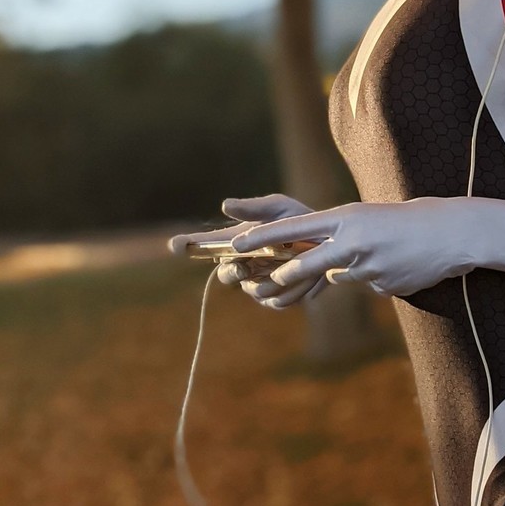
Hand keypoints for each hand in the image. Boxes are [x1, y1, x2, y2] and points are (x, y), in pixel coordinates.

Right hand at [169, 194, 328, 308]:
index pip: (204, 245)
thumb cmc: (300, 219)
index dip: (186, 245)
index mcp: (238, 241)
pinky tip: (308, 276)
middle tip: (244, 264)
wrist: (330, 240)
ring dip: (277, 278)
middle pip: (226, 275)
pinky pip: (277, 301)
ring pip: (255, 290)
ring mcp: (259, 284)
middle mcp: (243, 265)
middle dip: (233, 271)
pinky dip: (293, 289)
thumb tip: (224, 204)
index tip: (174, 245)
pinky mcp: (279, 298)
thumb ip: (254, 208)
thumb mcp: (280, 208)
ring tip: (298, 263)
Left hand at [229, 197, 477, 299]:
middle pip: (308, 262)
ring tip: (380, 254)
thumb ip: (342, 239)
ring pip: (341, 276)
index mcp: (347, 217)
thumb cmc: (407, 220)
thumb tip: (326, 270)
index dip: (264, 236)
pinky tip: (401, 265)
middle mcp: (353, 240)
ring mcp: (368, 265)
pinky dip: (380, 277)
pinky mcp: (383, 286)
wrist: (451, 232)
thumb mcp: (368, 219)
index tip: (236, 242)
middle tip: (265, 282)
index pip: (295, 227)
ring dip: (353, 270)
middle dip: (286, 274)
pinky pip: (369, 286)